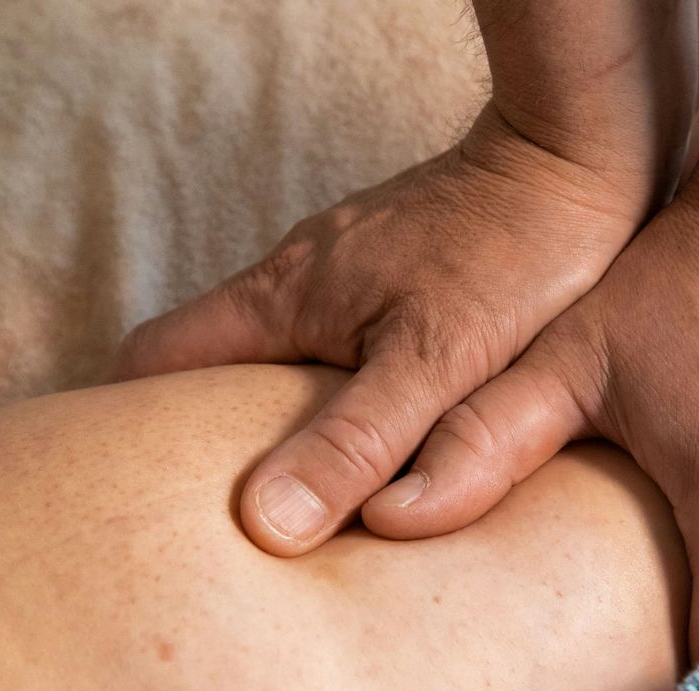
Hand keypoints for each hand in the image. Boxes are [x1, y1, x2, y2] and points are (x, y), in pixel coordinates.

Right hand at [110, 99, 681, 554]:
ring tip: (290, 497)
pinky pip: (326, 343)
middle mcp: (295, 281)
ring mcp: (340, 273)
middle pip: (202, 364)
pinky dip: (323, 396)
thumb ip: (354, 442)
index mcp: (281, 299)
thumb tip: (265, 523)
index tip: (133, 491)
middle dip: (195, 437)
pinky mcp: (388, 276)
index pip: (152, 358)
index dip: (124, 423)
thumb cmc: (513, 251)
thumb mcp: (435, 360)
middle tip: (213, 518)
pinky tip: (365, 442)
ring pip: (269, 356)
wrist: (575, 159)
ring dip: (268, 419)